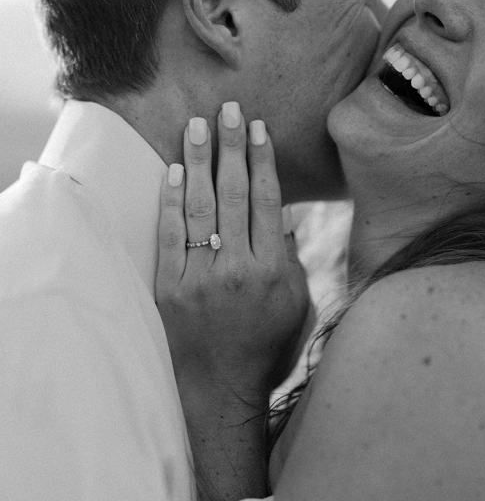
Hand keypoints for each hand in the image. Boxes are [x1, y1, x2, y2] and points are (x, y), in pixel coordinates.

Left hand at [156, 104, 311, 500]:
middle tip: (227, 110)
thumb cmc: (266, 348)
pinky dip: (171, 202)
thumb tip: (286, 219)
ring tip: (197, 126)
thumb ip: (292, 261)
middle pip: (235, 194)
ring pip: (201, 207)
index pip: (268, 201)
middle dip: (231, 147)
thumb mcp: (297, 307)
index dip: (263, 161)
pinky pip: (170, 236)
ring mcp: (201, 278)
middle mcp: (238, 269)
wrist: (221, 391)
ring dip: (199, 162)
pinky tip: (172, 172)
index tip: (258, 128)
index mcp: (274, 270)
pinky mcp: (171, 288)